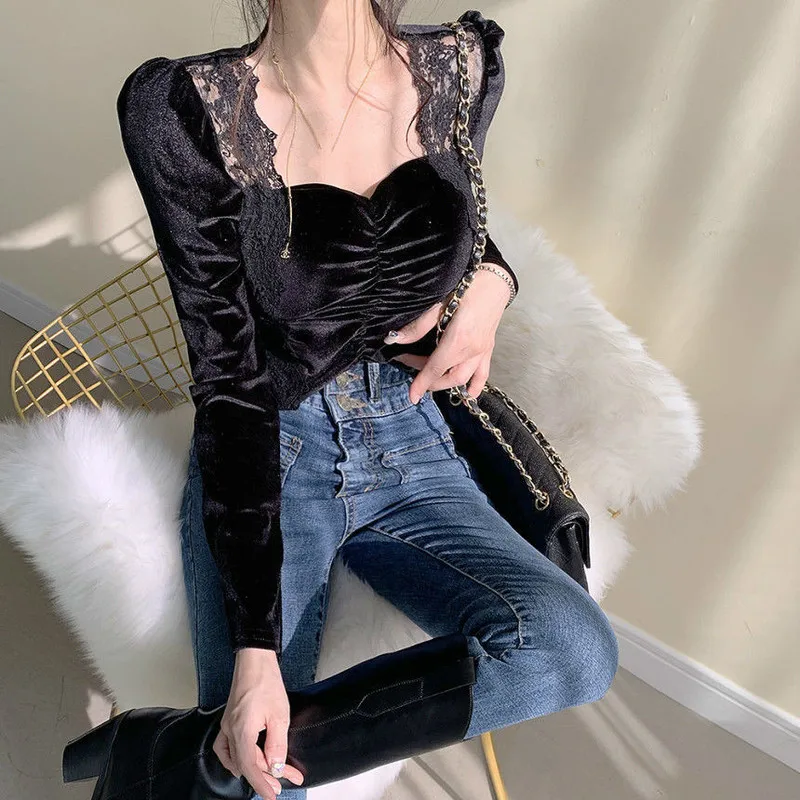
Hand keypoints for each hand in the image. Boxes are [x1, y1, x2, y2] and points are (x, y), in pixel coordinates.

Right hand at [213, 648, 303, 797]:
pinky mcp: (228, 720)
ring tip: (268, 776)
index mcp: (242, 731)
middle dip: (266, 775)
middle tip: (286, 781)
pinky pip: (226, 748)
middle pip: (245, 763)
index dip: (262, 784)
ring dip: (251, 768)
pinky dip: (236, 759)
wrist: (254, 661)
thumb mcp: (279, 715)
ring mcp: (226, 726)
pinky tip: (245, 761)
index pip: (250, 767)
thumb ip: (277, 744)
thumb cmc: (267, 682)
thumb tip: (276, 767)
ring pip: (233, 758)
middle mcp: (229, 731)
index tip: (273, 795)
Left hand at [386, 267, 511, 402]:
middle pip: (449, 377)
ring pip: (464, 378)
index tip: (412, 395)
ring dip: (447, 383)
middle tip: (412, 366)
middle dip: (429, 380)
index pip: (435, 368)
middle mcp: (472, 350)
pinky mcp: (489, 348)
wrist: (494, 279)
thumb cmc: (467, 286)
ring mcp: (482, 351)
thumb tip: (396, 339)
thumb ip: (418, 326)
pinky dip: (475, 385)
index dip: (421, 383)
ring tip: (432, 380)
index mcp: (458, 340)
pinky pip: (483, 373)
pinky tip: (469, 393)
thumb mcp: (438, 304)